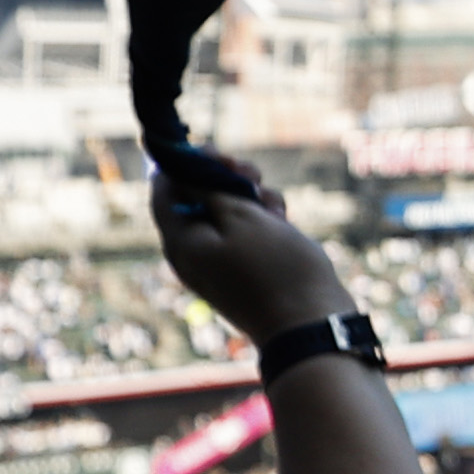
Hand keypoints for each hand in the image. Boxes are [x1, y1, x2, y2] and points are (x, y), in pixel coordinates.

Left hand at [149, 150, 357, 353]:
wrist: (311, 323)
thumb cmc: (277, 269)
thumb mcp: (241, 216)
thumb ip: (208, 188)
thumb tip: (182, 172)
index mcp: (182, 242)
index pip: (162, 190)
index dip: (183, 163)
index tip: (213, 150)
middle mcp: (195, 253)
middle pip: (195, 198)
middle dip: (225, 177)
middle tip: (250, 172)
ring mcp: (222, 263)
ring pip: (227, 211)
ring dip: (251, 197)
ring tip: (274, 204)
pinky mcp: (247, 268)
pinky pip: (246, 233)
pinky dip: (263, 219)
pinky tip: (284, 222)